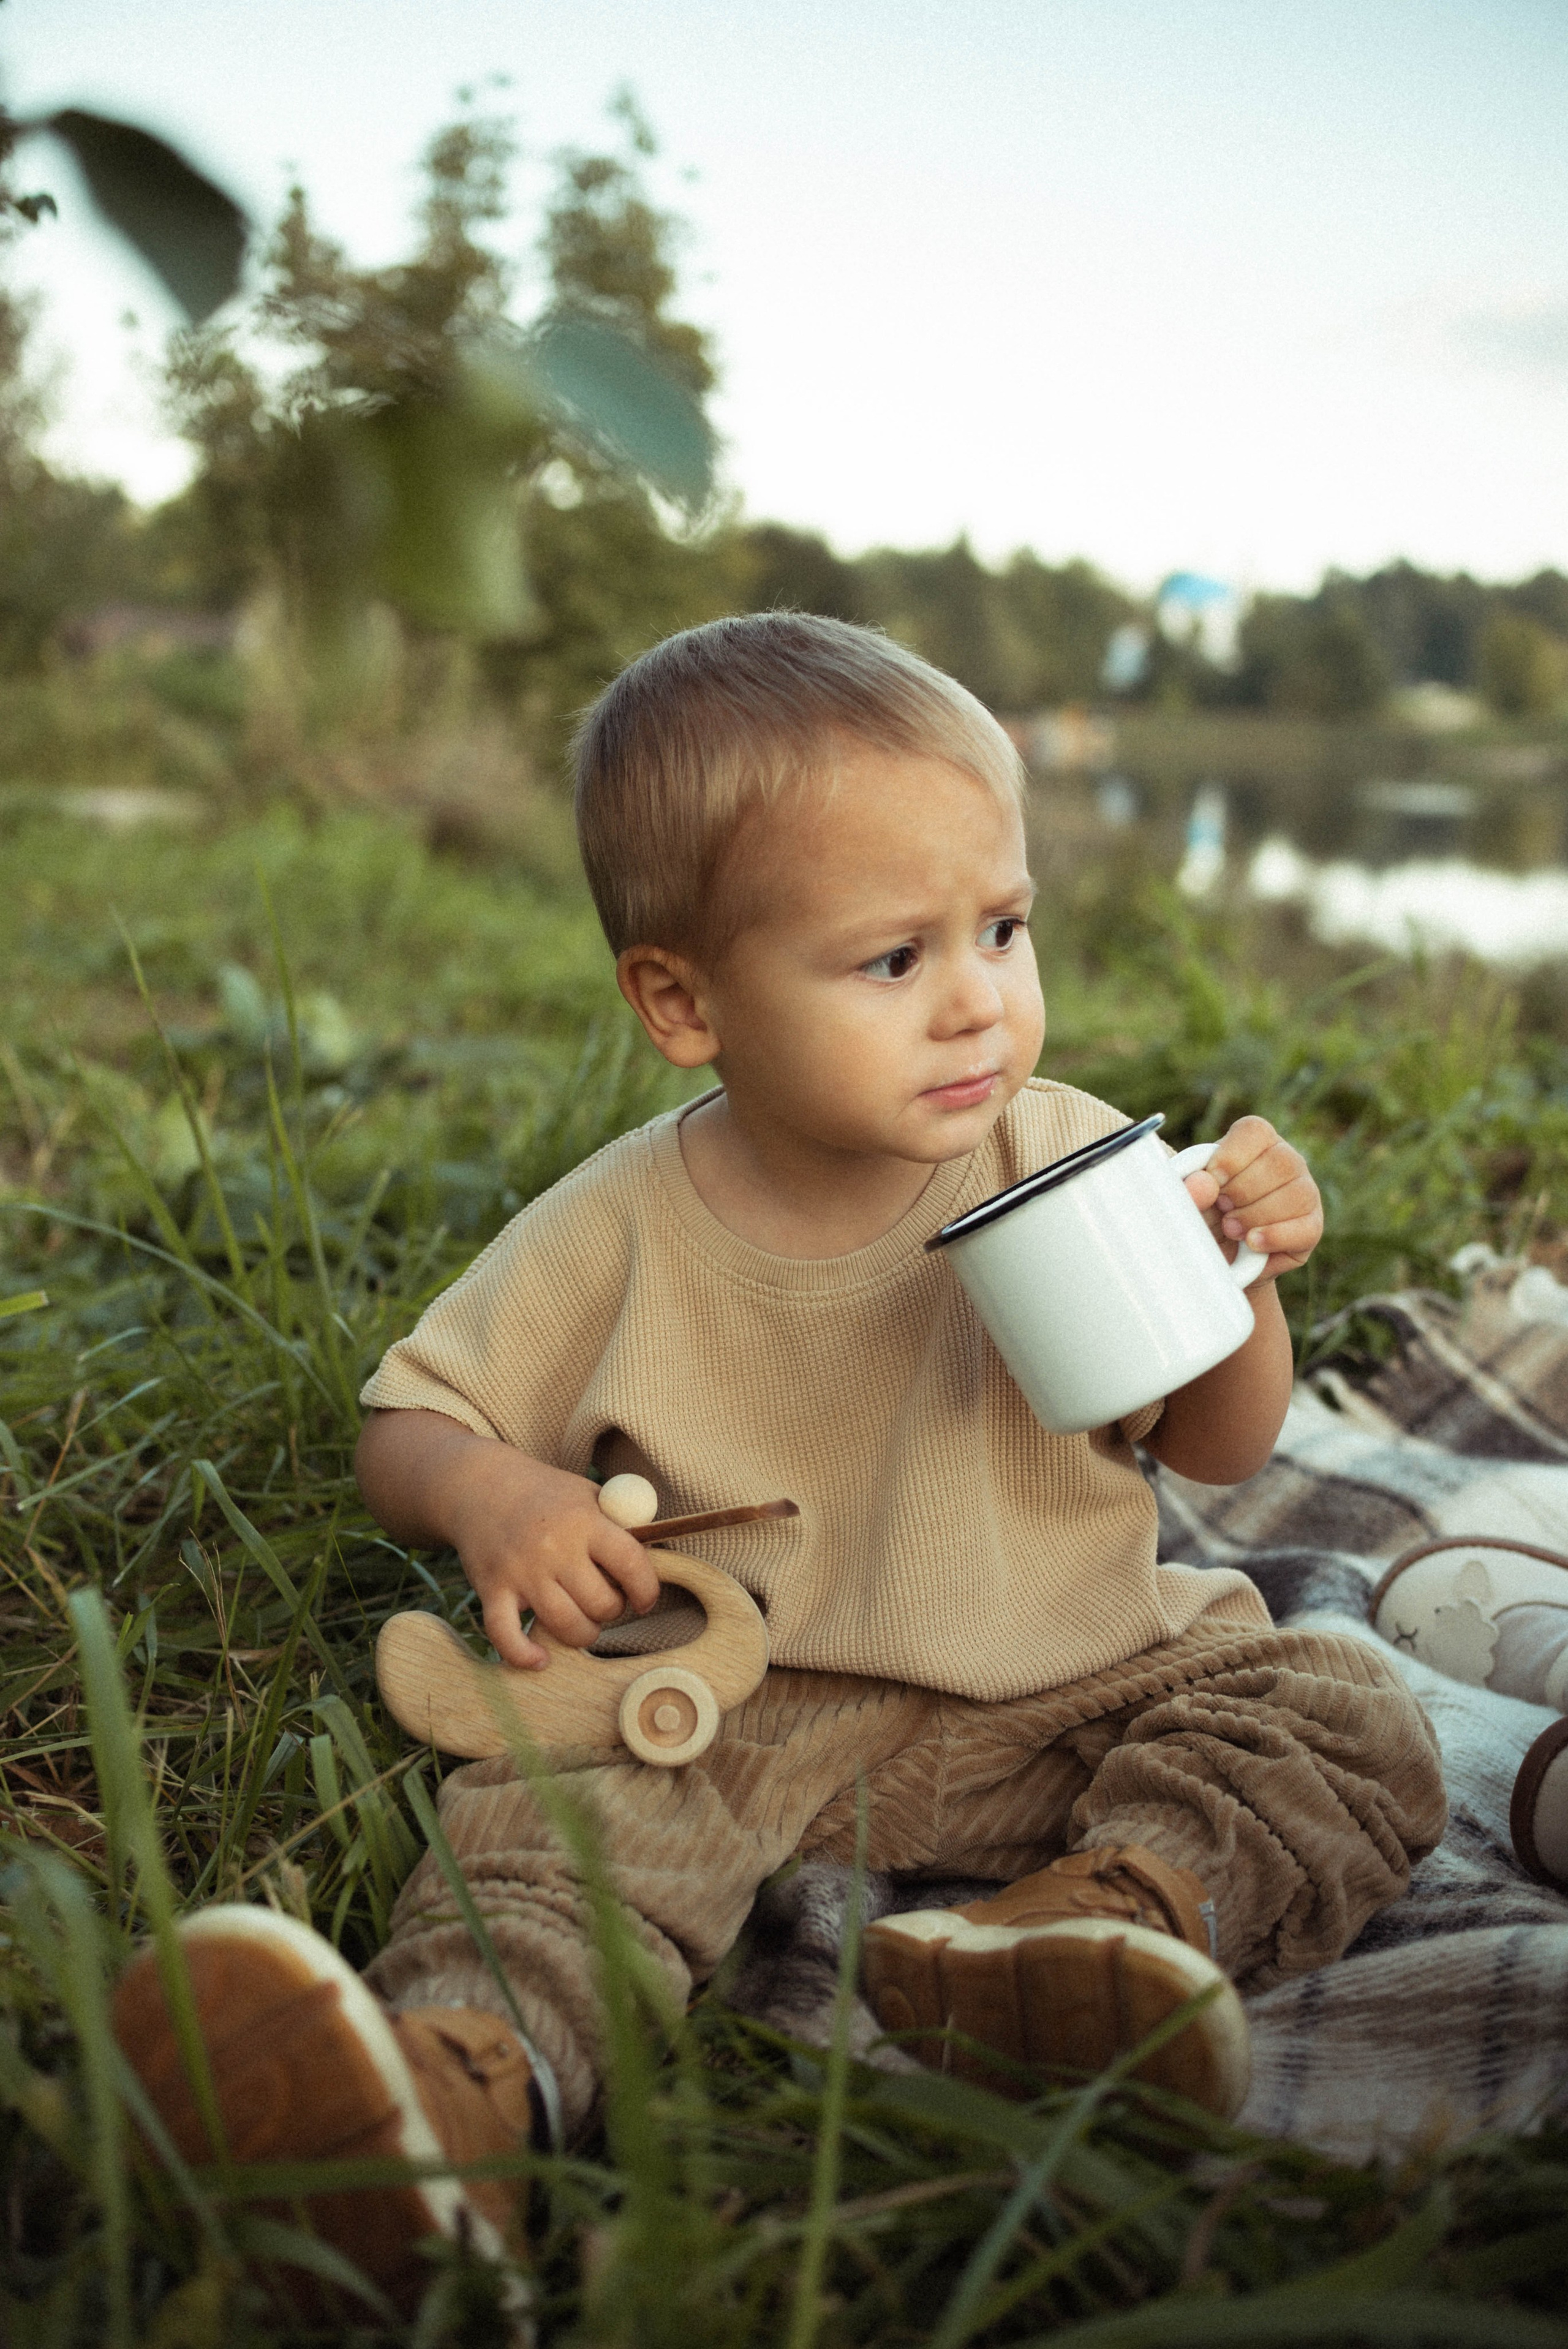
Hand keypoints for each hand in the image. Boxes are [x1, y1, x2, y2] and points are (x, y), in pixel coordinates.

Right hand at [445, 1448, 663, 1669]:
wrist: (481, 1486)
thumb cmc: (546, 1496)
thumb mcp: (588, 1495)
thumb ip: (622, 1524)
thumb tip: (656, 1556)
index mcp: (584, 1521)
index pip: (632, 1564)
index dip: (647, 1590)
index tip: (644, 1599)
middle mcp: (554, 1547)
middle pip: (600, 1603)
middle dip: (611, 1610)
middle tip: (604, 1601)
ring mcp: (521, 1571)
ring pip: (565, 1626)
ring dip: (582, 1633)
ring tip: (581, 1620)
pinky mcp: (492, 1590)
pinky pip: (507, 1636)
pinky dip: (524, 1656)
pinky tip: (540, 1658)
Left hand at [1181, 1114, 1322, 1282]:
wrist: (1221, 1256)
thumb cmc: (1207, 1214)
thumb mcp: (1192, 1200)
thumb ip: (1191, 1188)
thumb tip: (1202, 1185)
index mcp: (1254, 1142)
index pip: (1254, 1132)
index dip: (1231, 1156)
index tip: (1213, 1180)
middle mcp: (1286, 1160)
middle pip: (1280, 1162)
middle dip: (1242, 1191)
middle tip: (1222, 1209)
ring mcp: (1305, 1192)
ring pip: (1296, 1195)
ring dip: (1256, 1215)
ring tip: (1231, 1229)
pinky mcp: (1311, 1226)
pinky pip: (1305, 1228)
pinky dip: (1275, 1236)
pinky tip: (1252, 1243)